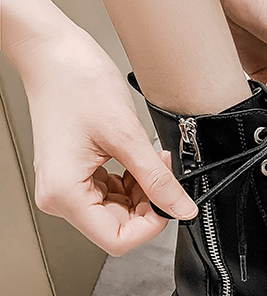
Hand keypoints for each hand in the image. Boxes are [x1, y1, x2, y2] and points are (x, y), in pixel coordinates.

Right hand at [19, 32, 197, 255]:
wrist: (54, 55)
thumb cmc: (77, 85)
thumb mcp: (128, 137)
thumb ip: (157, 179)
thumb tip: (182, 209)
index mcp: (65, 194)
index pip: (118, 240)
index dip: (152, 225)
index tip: (171, 201)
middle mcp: (61, 197)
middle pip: (119, 227)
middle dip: (150, 203)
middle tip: (162, 170)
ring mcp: (67, 186)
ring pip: (119, 211)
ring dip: (143, 190)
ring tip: (150, 158)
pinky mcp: (76, 174)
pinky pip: (112, 193)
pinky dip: (132, 181)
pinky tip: (138, 158)